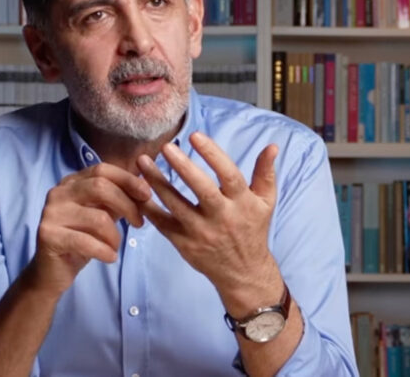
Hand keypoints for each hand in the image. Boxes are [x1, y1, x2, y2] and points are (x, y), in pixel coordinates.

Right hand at [29, 163, 151, 297]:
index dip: (127, 180)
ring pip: (97, 218)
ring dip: (115, 236)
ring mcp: (51, 213)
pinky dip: (105, 251)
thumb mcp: (101, 215)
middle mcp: (58, 193)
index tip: (147, 194)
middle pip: (100, 187)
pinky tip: (110, 258)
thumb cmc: (81, 240)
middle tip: (139, 222)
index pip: (102, 170)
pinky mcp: (48, 236)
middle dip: (126, 204)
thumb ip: (116, 200)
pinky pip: (86, 241)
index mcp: (70, 183)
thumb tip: (144, 186)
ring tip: (115, 246)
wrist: (52, 272)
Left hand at [136, 131, 280, 315]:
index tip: (195, 136)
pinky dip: (148, 206)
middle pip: (202, 190)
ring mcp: (201, 232)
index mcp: (242, 203)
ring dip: (157, 182)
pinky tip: (137, 189)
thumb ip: (265, 173)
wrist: (243, 272)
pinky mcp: (184, 244)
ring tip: (143, 162)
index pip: (229, 175)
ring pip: (176, 205)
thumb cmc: (253, 230)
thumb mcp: (266, 202)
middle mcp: (222, 218)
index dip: (212, 154)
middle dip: (183, 167)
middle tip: (166, 147)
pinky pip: (162, 223)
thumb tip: (272, 146)